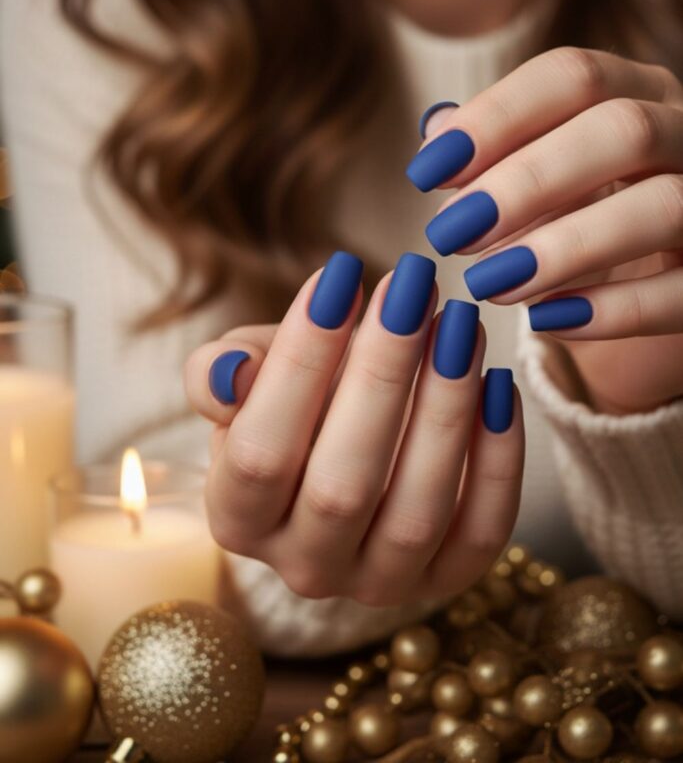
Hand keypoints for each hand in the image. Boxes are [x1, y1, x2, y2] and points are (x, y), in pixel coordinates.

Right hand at [184, 253, 523, 605]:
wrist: (342, 445)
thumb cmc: (290, 399)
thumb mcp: (244, 375)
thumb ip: (219, 371)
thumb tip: (229, 373)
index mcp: (237, 518)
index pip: (259, 452)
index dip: (298, 363)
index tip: (338, 275)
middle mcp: (303, 567)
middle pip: (340, 488)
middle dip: (381, 375)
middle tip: (412, 288)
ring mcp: (378, 583)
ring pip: (415, 513)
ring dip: (445, 410)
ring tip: (460, 325)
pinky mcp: (444, 579)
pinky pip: (480, 534)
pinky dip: (497, 461)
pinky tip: (498, 385)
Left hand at [409, 47, 682, 413]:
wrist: (649, 290)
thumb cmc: (582, 216)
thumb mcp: (538, 177)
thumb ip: (492, 150)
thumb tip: (436, 128)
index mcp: (638, 91)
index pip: (572, 76)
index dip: (495, 118)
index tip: (427, 170)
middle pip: (622, 130)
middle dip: (527, 181)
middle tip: (451, 232)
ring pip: (662, 205)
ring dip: (563, 246)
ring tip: (487, 282)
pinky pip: (682, 292)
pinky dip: (612, 310)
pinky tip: (544, 320)